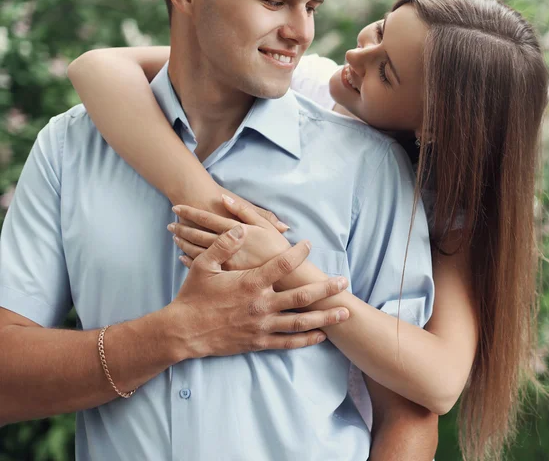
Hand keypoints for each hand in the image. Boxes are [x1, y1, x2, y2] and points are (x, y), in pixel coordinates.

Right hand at [168, 224, 349, 357]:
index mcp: (250, 283)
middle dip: (325, 289)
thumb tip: (241, 227)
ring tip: (344, 313)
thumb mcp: (204, 264)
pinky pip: (287, 342)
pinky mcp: (258, 342)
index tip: (309, 245)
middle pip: (301, 296)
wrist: (183, 331)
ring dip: (324, 317)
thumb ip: (224, 245)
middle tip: (344, 282)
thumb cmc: (194, 295)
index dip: (298, 253)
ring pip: (300, 322)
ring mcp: (262, 326)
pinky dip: (306, 339)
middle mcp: (261, 305)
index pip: (282, 265)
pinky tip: (321, 335)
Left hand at [169, 195, 290, 270]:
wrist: (286, 277)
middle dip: (182, 227)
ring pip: (197, 250)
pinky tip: (183, 257)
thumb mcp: (264, 224)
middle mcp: (226, 245)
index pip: (206, 219)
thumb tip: (225, 198)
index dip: (190, 212)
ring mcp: (223, 262)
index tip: (176, 207)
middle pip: (197, 234)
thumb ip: (244, 210)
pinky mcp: (224, 275)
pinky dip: (190, 260)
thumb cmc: (276, 248)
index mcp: (234, 230)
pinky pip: (203, 267)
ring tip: (175, 237)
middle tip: (170, 224)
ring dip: (185, 242)